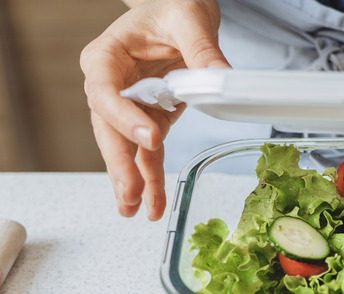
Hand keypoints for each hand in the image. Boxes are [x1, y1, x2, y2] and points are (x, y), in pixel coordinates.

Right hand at [80, 0, 229, 220]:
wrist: (179, 8)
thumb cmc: (173, 5)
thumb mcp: (189, 17)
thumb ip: (202, 49)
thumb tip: (222, 78)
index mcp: (106, 56)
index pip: (106, 91)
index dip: (124, 117)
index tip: (148, 136)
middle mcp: (110, 85)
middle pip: (109, 129)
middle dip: (120, 164)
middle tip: (131, 193)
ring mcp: (128, 106)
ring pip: (125, 148)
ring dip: (133, 180)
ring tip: (137, 210)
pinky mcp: (148, 118)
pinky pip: (147, 152)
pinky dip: (150, 177)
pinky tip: (153, 203)